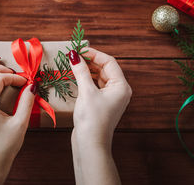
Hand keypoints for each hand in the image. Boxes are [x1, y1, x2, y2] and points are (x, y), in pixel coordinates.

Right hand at [68, 48, 131, 184]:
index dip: (94, 54)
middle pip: (104, 68)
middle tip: (74, 56)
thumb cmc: (92, 119)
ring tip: (73, 65)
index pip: (109, 62)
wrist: (90, 144)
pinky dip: (86, 79)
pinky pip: (95, 85)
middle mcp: (119, 90)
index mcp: (121, 86)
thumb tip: (74, 55)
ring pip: (99, 77)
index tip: (78, 50)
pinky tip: (76, 77)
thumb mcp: (87, 92)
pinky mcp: (101, 103)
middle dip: (89, 61)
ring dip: (87, 70)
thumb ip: (81, 71)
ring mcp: (110, 98)